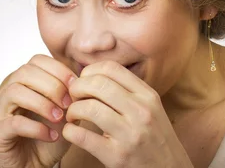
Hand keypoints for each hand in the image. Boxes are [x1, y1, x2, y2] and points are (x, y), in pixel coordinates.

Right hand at [0, 54, 77, 167]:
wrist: (36, 165)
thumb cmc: (50, 134)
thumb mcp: (67, 111)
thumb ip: (72, 92)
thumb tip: (85, 73)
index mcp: (24, 80)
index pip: (37, 60)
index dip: (58, 69)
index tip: (76, 84)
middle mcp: (8, 91)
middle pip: (25, 72)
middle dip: (52, 85)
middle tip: (68, 103)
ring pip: (15, 92)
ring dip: (42, 103)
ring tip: (59, 118)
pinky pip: (13, 123)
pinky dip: (36, 128)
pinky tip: (52, 135)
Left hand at [62, 61, 192, 167]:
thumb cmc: (154, 137)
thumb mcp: (151, 108)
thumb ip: (128, 91)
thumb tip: (94, 74)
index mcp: (148, 96)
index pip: (112, 69)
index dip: (90, 71)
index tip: (83, 81)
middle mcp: (141, 111)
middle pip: (98, 84)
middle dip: (77, 88)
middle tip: (72, 97)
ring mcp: (130, 134)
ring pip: (89, 108)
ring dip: (73, 110)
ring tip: (72, 116)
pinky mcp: (117, 156)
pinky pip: (83, 136)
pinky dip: (70, 132)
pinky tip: (71, 132)